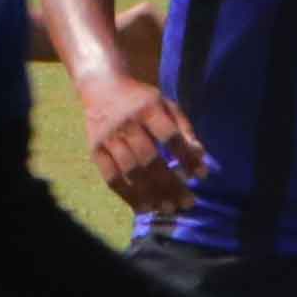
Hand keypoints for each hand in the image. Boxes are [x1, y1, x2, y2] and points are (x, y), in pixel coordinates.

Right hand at [80, 74, 201, 218]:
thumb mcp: (167, 105)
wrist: (102, 87)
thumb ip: (184, 129)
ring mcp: (109, 138)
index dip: (186, 158)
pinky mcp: (95, 151)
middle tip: (187, 203)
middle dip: (170, 184)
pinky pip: (111, 178)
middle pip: (150, 160)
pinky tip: (143, 208)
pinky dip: (128, 196)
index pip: (169, 137)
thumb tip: (201, 157)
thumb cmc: (142, 100)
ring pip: (131, 172)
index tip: (200, 176)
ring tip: (168, 209)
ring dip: (151, 194)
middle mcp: (127, 123)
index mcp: (148, 107)